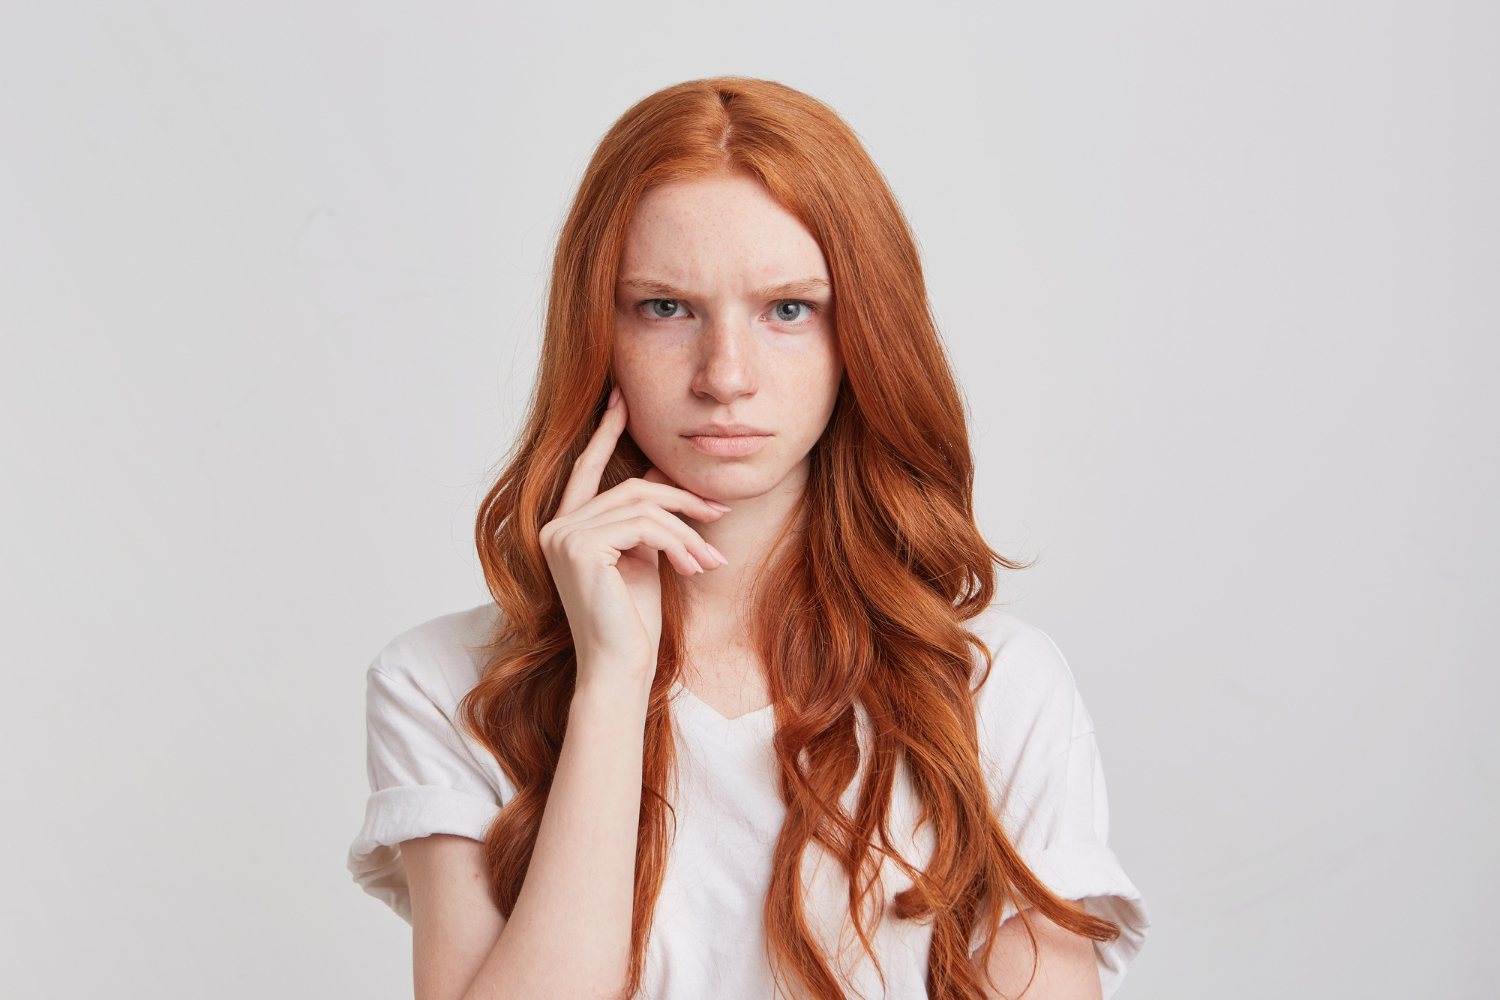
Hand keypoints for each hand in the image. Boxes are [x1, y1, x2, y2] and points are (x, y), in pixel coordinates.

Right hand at [538, 387, 729, 687]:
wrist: (621, 668)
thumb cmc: (634, 622)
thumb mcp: (644, 558)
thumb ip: (646, 518)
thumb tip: (664, 476)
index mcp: (565, 527)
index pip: (587, 469)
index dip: (605, 431)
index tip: (621, 397)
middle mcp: (555, 527)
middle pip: (631, 489)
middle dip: (681, 499)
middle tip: (720, 513)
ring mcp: (562, 536)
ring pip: (643, 507)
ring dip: (687, 530)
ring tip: (711, 560)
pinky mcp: (579, 548)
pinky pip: (643, 526)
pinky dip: (678, 543)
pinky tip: (694, 568)